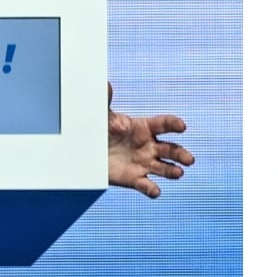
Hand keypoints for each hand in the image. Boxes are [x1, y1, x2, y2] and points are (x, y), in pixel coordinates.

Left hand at [106, 83, 192, 197]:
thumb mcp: (101, 115)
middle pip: (171, 149)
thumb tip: (105, 85)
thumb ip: (105, 101)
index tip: (182, 126)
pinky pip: (147, 185)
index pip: (164, 125)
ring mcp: (144, 163)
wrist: (88, 152)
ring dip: (173, 171)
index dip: (174, 125)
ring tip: (178, 173)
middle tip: (189, 159)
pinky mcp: (135, 179)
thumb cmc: (100, 129)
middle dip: (181, 154)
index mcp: (145, 128)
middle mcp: (149, 146)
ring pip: (165, 168)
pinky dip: (152, 189)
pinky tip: (156, 191)